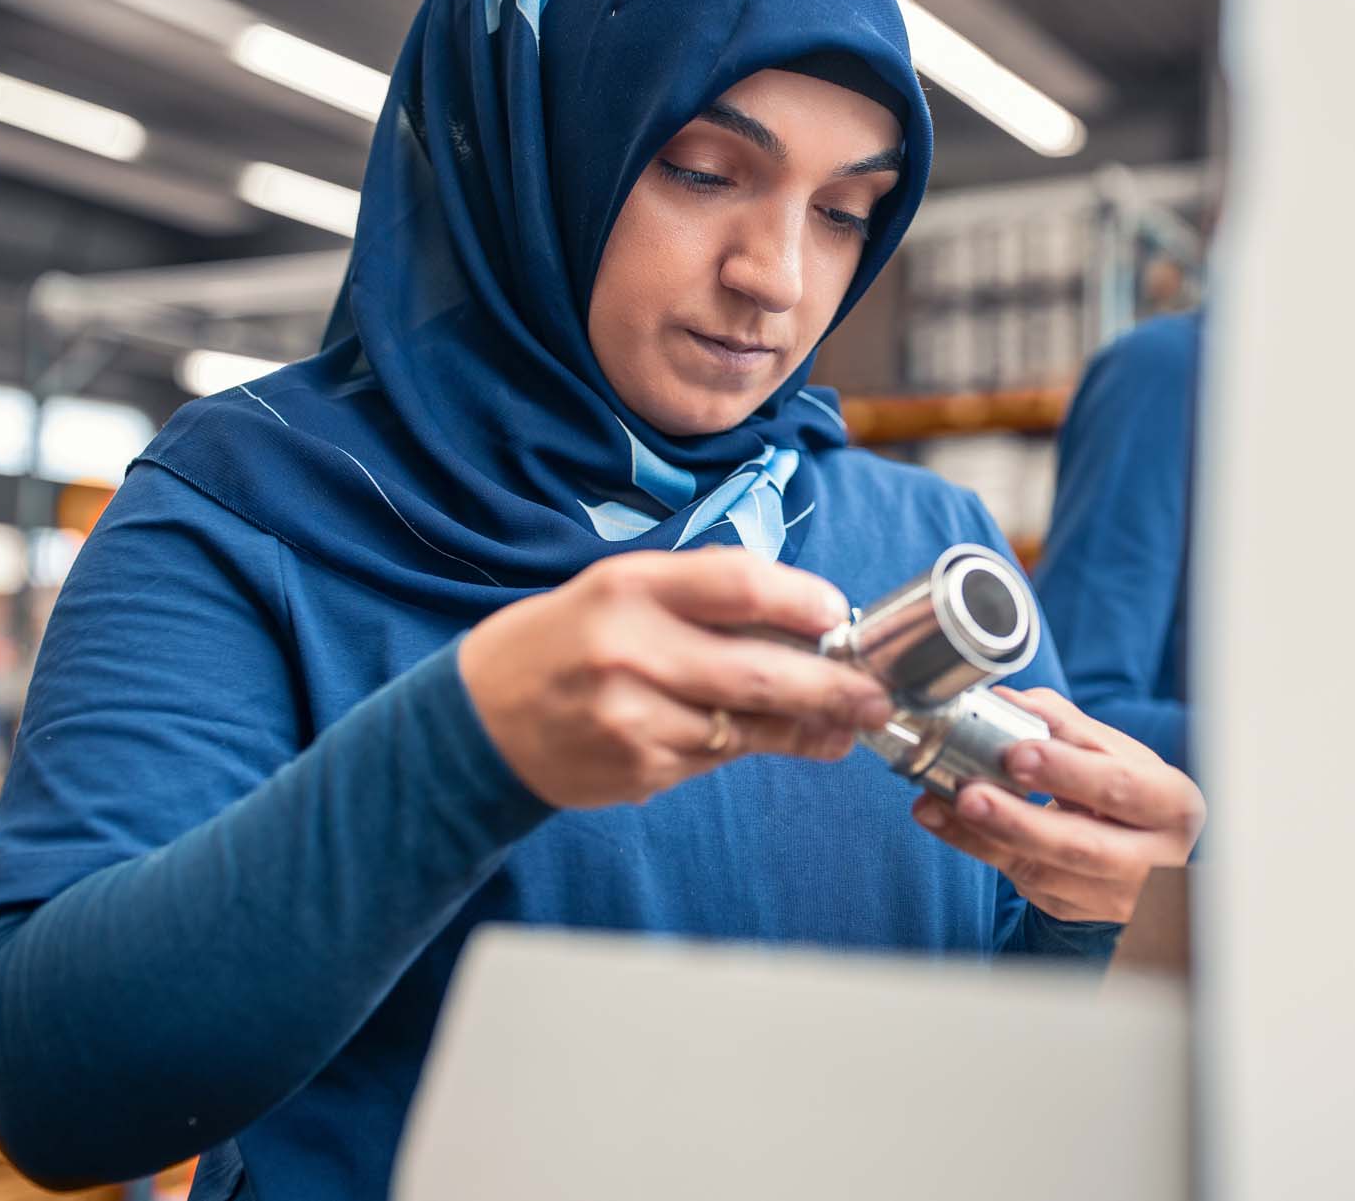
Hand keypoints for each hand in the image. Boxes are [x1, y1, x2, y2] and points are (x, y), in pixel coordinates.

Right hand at [459, 549, 895, 808]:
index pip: (739, 585)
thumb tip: (805, 616)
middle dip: (832, 688)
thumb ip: (703, 594)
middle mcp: (631, 650)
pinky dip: (747, 748)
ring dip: (806, 730)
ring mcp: (632, 717)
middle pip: (760, 673)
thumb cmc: (566, 640)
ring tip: (844, 727)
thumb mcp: (620, 588)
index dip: (803, 600)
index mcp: (631, 587)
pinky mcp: (636, 768)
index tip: (840, 616)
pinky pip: (714, 758)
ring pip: (746, 727)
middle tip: (875, 698)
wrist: (479, 718)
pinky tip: (771, 741)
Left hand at [911, 687, 1203, 923]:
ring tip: (937, 806)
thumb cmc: (1136, 795)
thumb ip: (1066, 726)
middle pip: (1080, 845)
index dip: (1069, 772)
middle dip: (1017, 820)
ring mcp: (1113, 896)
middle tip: (969, 794)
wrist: (1155, 856)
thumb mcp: (1120, 756)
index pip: (1121, 788)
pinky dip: (982, 850)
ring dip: (982, 838)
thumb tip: (1010, 700)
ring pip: (1042, 872)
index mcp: (1171, 806)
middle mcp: (1151, 860)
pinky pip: (1025, 883)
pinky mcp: (1076, 910)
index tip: (1018, 752)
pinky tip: (948, 823)